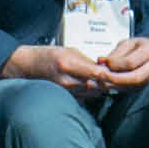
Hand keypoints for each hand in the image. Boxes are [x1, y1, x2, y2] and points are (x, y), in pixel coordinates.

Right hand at [0, 44, 118, 97]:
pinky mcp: (66, 96)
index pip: (95, 73)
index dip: (109, 74)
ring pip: (92, 92)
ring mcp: (66, 90)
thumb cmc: (46, 56)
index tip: (119, 72)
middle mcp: (67, 80)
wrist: (28, 67)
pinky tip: (96, 86)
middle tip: (119, 77)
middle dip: (108, 82)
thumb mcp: (69, 51)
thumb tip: (104, 68)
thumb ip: (87, 61)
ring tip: (111, 82)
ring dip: (102, 88)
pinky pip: (85, 96)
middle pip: (97, 85)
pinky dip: (92, 92)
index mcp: (68, 65)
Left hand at [97, 35, 148, 90]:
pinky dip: (116, 88)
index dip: (114, 64)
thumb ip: (116, 53)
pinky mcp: (145, 86)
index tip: (101, 62)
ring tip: (97, 83)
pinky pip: (130, 89)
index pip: (130, 62)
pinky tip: (104, 85)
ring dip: (112, 86)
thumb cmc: (143, 46)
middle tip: (99, 76)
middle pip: (133, 78)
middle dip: (113, 79)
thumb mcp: (130, 42)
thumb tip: (101, 62)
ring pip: (131, 86)